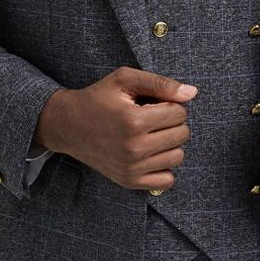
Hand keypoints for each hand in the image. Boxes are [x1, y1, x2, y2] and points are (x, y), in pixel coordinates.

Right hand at [33, 67, 197, 191]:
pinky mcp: (129, 181)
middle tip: (151, 118)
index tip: (153, 103)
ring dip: (169, 143)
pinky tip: (151, 154)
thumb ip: (160, 83)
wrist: (67, 125)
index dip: (170, 104)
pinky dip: (164, 167)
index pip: (179, 113)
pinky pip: (167, 180)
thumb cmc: (98, 98)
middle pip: (182, 134)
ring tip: (150, 134)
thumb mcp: (125, 79)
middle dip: (172, 122)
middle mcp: (134, 147)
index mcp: (134, 120)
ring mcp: (131, 167)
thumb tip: (192, 93)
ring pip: (178, 156)